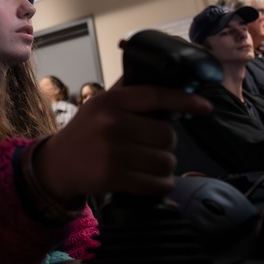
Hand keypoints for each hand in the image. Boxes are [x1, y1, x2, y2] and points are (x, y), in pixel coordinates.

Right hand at [35, 77, 211, 199]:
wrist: (57, 163)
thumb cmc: (87, 131)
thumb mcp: (102, 104)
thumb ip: (130, 92)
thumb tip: (169, 78)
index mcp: (111, 100)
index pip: (156, 95)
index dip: (184, 101)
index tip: (205, 107)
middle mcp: (111, 122)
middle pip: (166, 135)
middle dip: (166, 144)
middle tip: (152, 146)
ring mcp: (112, 150)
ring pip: (165, 161)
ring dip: (165, 167)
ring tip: (150, 164)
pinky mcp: (113, 176)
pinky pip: (156, 183)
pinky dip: (160, 185)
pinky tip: (151, 181)